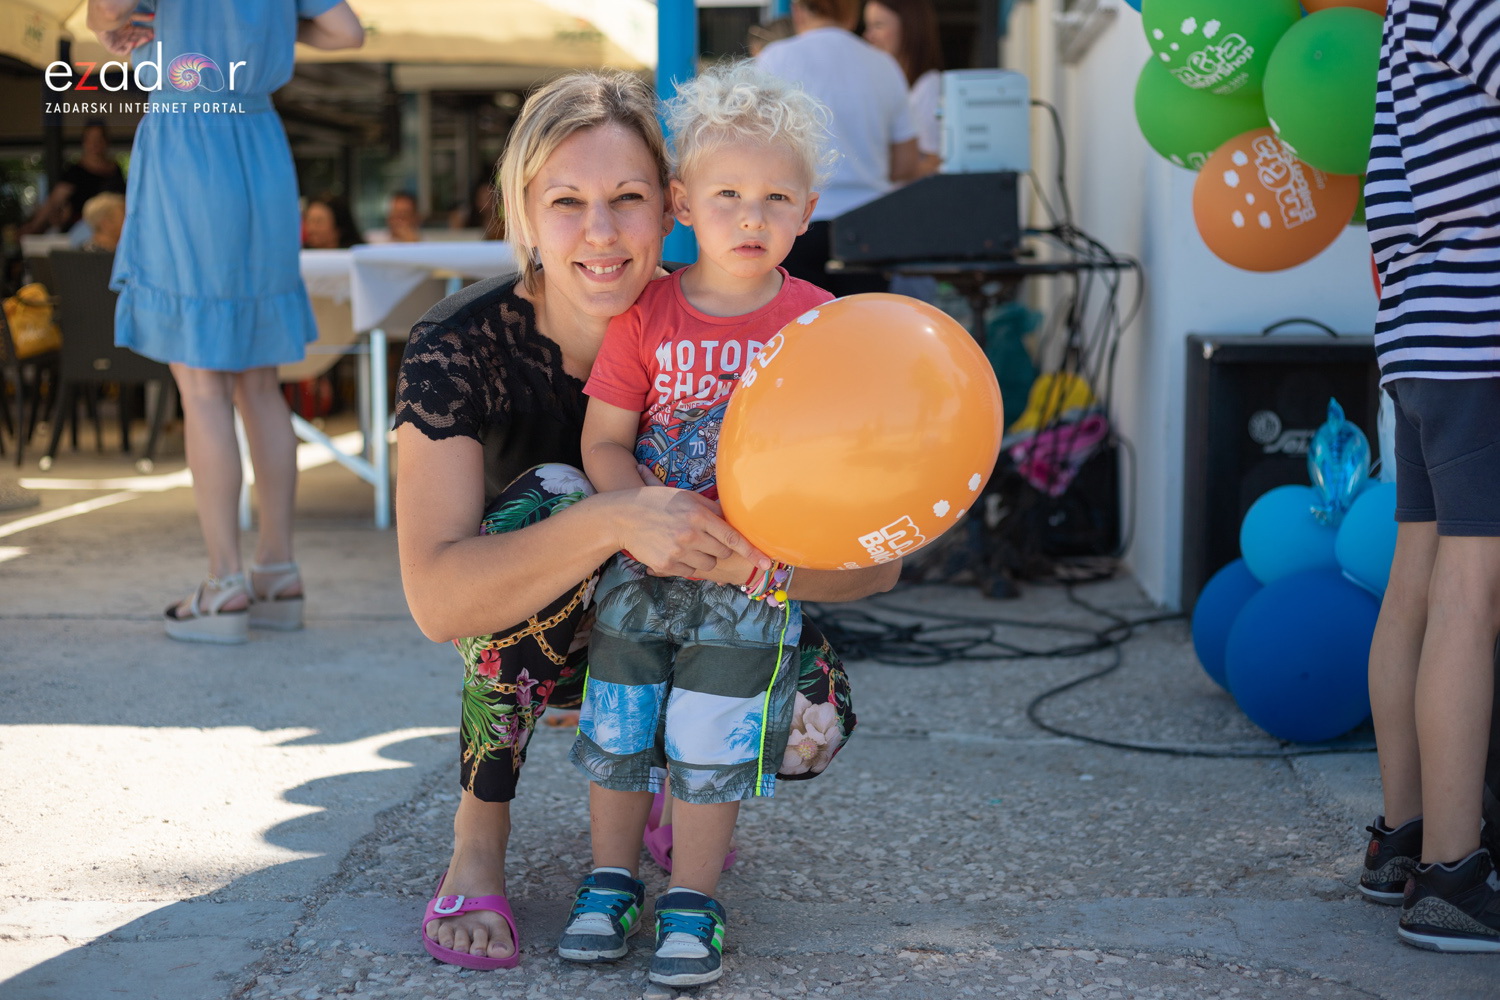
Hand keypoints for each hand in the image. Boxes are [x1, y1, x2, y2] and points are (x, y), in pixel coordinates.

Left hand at [96, 18, 152, 55]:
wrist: (102, 18)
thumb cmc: (115, 16)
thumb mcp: (130, 16)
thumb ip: (142, 17)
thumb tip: (154, 15)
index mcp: (125, 29)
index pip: (137, 32)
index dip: (145, 32)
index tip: (154, 32)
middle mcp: (121, 36)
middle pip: (135, 39)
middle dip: (144, 38)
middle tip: (153, 36)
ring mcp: (117, 42)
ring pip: (131, 45)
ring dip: (140, 42)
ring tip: (147, 38)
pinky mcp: (112, 48)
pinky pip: (122, 52)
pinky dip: (128, 48)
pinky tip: (132, 42)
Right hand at [612, 487, 768, 579]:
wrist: (624, 516)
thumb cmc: (658, 502)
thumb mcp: (686, 497)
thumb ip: (711, 509)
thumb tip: (733, 519)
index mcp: (698, 515)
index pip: (732, 537)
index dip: (751, 551)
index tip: (766, 562)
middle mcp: (690, 535)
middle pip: (722, 553)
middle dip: (719, 548)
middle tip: (704, 538)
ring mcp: (678, 551)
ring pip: (708, 564)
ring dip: (704, 557)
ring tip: (686, 543)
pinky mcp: (667, 565)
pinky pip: (690, 572)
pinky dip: (687, 564)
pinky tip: (673, 550)